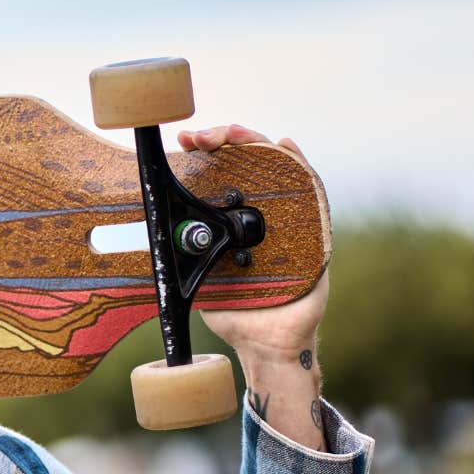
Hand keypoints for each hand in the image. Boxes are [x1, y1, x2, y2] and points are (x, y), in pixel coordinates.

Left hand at [177, 125, 324, 357]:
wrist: (266, 341)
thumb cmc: (236, 310)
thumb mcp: (201, 278)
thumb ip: (188, 254)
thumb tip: (160, 230)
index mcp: (234, 222)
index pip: (223, 175)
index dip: (207, 153)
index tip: (184, 142)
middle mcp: (263, 214)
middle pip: (250, 164)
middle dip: (227, 140)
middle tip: (203, 136)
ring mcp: (290, 218)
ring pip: (278, 169)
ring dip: (257, 145)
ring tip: (236, 132)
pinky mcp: (313, 229)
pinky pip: (309, 191)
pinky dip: (298, 165)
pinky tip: (286, 146)